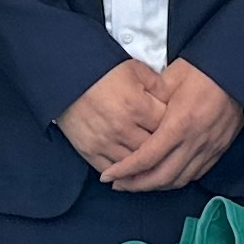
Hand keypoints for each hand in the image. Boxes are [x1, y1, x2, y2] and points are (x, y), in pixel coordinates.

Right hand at [56, 60, 167, 174]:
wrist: (68, 76)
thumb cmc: (103, 72)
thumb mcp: (135, 69)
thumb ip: (158, 85)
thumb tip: (173, 98)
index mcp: (137, 106)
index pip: (166, 127)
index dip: (173, 127)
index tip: (175, 126)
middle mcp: (123, 128)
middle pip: (153, 149)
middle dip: (162, 148)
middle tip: (168, 146)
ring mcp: (105, 142)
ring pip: (134, 165)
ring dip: (144, 164)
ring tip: (153, 161)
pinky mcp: (89, 150)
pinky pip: (111, 170)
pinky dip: (123, 173)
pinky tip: (131, 170)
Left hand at [98, 59, 243, 193]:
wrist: (238, 72)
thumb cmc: (204, 70)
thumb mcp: (171, 77)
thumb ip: (151, 97)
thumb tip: (135, 112)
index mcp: (180, 123)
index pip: (147, 157)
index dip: (125, 170)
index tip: (108, 176)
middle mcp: (195, 141)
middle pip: (161, 177)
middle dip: (136, 185)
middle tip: (119, 184)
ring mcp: (209, 148)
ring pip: (179, 180)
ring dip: (156, 186)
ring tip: (138, 183)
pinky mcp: (219, 150)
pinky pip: (195, 174)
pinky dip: (176, 180)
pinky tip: (164, 177)